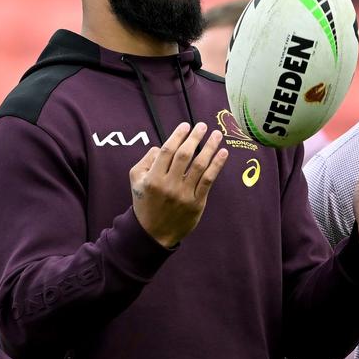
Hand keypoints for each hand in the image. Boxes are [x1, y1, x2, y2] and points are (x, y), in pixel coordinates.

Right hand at [129, 122, 228, 247]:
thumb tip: (162, 146)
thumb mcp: (136, 181)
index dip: (178, 135)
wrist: (153, 233)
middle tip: (203, 126)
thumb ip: (146, 161)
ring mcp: (184, 195)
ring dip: (210, 148)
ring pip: (199, 166)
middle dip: (195, 137)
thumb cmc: (145, 203)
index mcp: (153, 178)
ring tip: (217, 135)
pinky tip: (223, 153)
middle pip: (184, 155)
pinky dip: (217, 165)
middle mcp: (168, 185)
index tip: (186, 125)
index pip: (167, 151)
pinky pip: (208, 180)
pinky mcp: (196, 203)